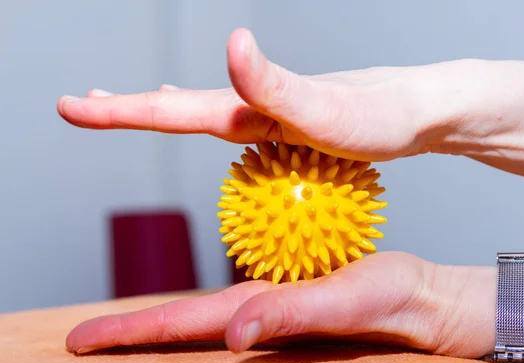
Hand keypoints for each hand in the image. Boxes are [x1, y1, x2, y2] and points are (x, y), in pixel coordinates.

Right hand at [57, 28, 523, 191]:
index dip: (124, 112)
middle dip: (131, 107)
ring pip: (208, 111)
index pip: (176, 109)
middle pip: (182, 105)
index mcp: (254, 105)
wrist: (423, 111)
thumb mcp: (329, 111)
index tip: (74, 106)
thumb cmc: (384, 116)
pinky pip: (241, 127)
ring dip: (165, 109)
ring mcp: (274, 112)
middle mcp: (258, 103)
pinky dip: (213, 124)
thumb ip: (276, 85)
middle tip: (86, 105)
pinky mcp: (293, 124)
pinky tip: (220, 134)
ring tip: (134, 107)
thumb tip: (233, 43)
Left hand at [65, 251, 523, 362]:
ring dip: (163, 316)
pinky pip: (238, 289)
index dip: (130, 333)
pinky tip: (199, 290)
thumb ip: (292, 316)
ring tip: (127, 321)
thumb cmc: (393, 304)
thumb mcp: (345, 303)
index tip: (81, 343)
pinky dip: (208, 294)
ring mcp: (272, 303)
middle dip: (131, 332)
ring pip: (204, 311)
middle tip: (84, 339)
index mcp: (261, 320)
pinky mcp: (290, 288)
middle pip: (181, 325)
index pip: (183, 328)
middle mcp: (258, 316)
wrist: (422, 297)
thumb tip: (234, 337)